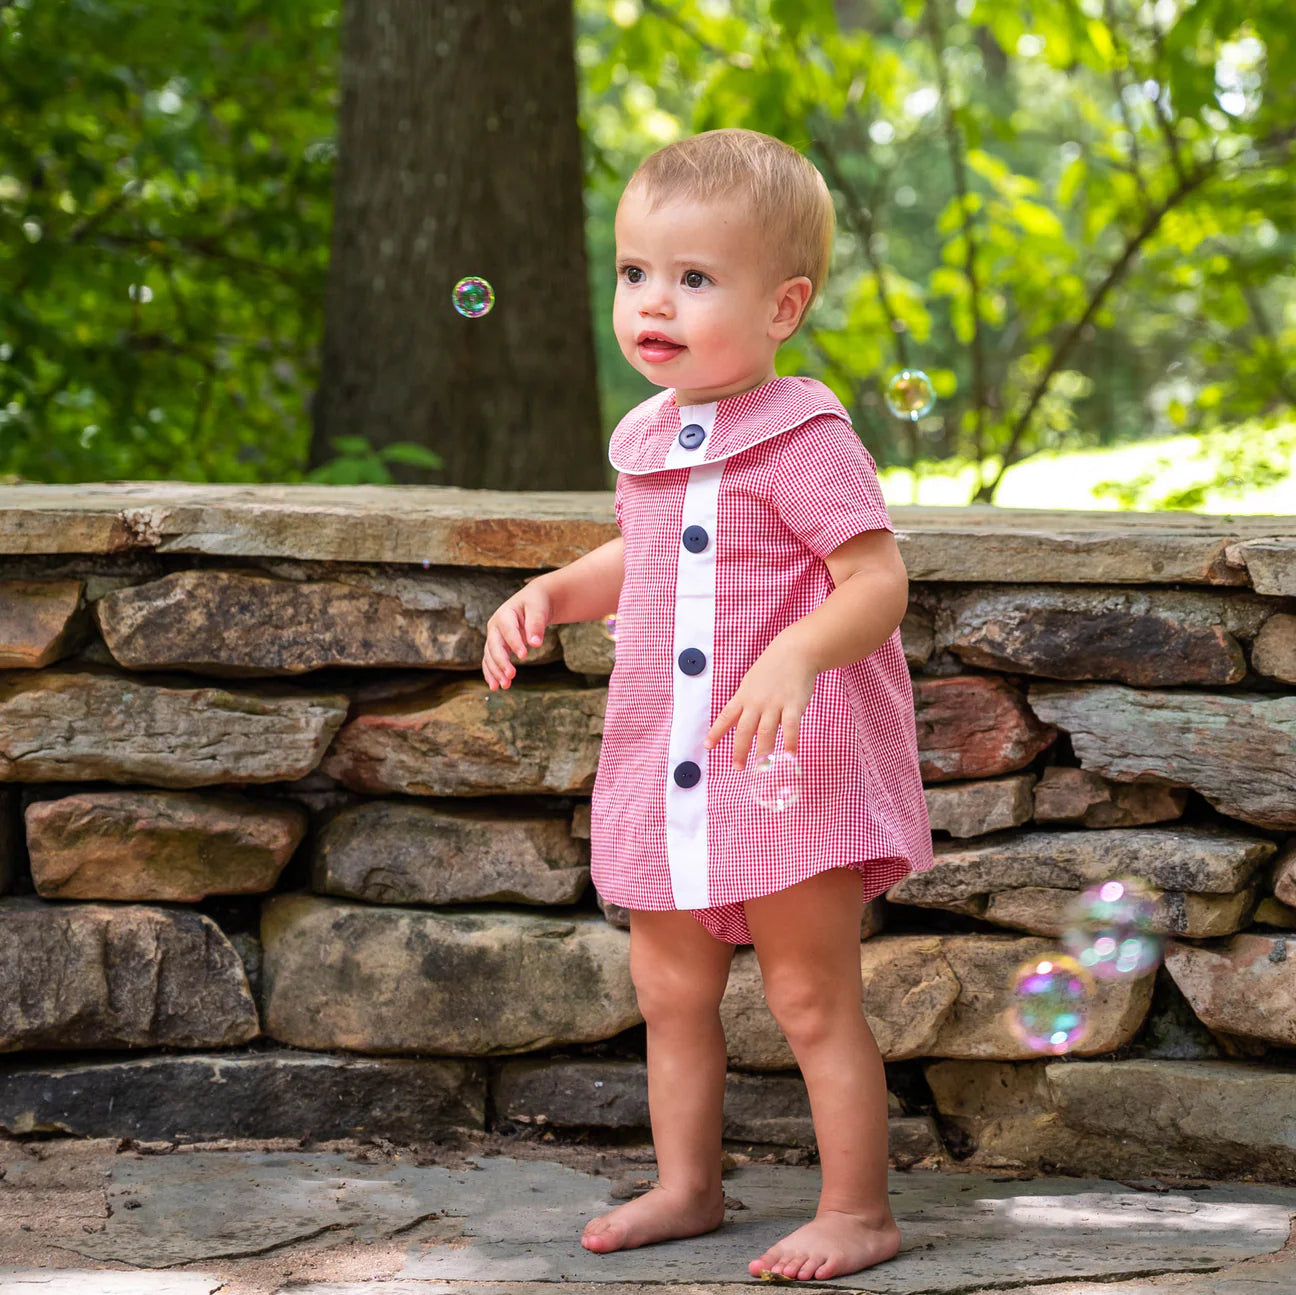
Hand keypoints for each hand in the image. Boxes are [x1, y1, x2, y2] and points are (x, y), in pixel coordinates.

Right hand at [483, 581, 553, 690]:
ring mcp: (494, 637)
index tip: (524, 655)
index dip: (515, 643)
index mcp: (504, 614)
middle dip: (501, 662)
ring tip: (505, 685)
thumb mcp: (538, 608)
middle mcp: (495, 626)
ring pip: (490, 656)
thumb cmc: (536, 603)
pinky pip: (490, 661)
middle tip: (511, 675)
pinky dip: (491, 673)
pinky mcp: (497, 646)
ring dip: (495, 671)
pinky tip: (495, 686)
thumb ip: (536, 624)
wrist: (533, 602)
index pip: (508, 630)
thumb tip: (536, 644)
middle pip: (494, 646)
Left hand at [703, 639, 815, 770]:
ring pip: (766, 731)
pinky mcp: (793, 705)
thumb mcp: (751, 682)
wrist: (795, 651)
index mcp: (744, 696)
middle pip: (745, 730)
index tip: (707, 746)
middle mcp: (756, 702)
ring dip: (762, 751)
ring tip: (760, 767)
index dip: (716, 732)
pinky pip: (790, 727)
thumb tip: (737, 723)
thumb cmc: (772, 668)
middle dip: (740, 750)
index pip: (726, 716)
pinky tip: (790, 756)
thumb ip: (745, 703)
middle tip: (738, 767)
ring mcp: (775, 704)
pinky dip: (790, 742)